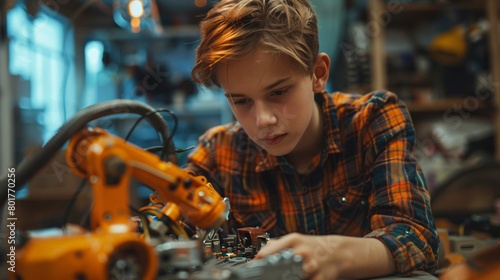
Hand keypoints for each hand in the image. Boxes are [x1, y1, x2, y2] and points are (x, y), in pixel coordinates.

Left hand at [255, 232, 395, 279]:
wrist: (337, 253)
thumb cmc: (313, 246)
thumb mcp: (295, 241)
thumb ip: (276, 245)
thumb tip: (258, 253)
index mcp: (293, 240)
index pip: (269, 251)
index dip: (259, 262)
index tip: (253, 267)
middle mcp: (302, 252)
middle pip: (279, 266)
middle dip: (272, 272)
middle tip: (265, 275)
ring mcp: (311, 266)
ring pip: (291, 277)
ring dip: (287, 277)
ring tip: (288, 275)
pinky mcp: (319, 279)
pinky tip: (297, 278)